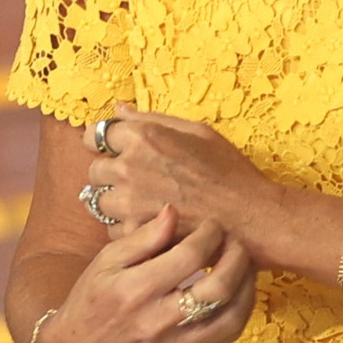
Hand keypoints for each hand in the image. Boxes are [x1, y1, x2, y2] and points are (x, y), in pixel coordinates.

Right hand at [31, 204, 256, 342]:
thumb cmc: (89, 303)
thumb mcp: (105, 262)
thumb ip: (142, 238)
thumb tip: (173, 211)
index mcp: (135, 290)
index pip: (188, 257)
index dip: (209, 235)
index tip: (213, 225)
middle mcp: (157, 322)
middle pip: (217, 289)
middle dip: (237, 258)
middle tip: (237, 242)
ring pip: (230, 318)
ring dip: (247, 287)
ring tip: (245, 266)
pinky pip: (225, 339)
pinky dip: (240, 312)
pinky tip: (239, 293)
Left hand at [88, 105, 276, 246]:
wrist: (249, 217)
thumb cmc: (228, 172)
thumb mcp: (197, 131)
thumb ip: (151, 119)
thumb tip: (119, 109)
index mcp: (142, 137)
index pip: (94, 135)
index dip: (105, 144)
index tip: (116, 152)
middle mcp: (129, 167)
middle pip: (94, 171)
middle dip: (110, 175)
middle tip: (137, 182)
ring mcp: (129, 203)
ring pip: (99, 202)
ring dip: (115, 203)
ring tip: (144, 206)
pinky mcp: (135, 233)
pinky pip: (112, 230)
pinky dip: (127, 229)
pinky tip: (151, 225)